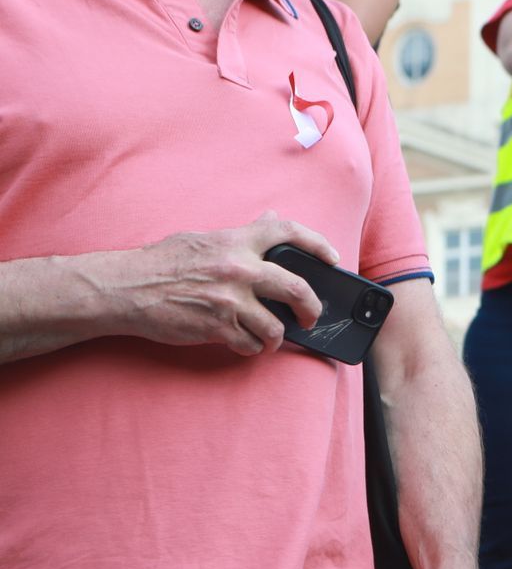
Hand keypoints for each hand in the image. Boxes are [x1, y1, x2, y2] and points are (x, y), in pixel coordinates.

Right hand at [105, 212, 336, 355]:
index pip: (287, 231)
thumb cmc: (159, 263)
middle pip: (298, 289)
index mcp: (235, 242)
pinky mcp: (217, 328)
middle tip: (311, 317)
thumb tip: (270, 220)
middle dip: (312, 308)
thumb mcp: (201, 239)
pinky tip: (244, 343)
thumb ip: (239, 235)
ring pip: (276, 327)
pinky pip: (251, 344)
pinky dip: (251, 348)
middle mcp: (238, 269)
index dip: (318, 244)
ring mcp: (230, 301)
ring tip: (270, 338)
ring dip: (277, 337)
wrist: (123, 289)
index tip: (331, 259)